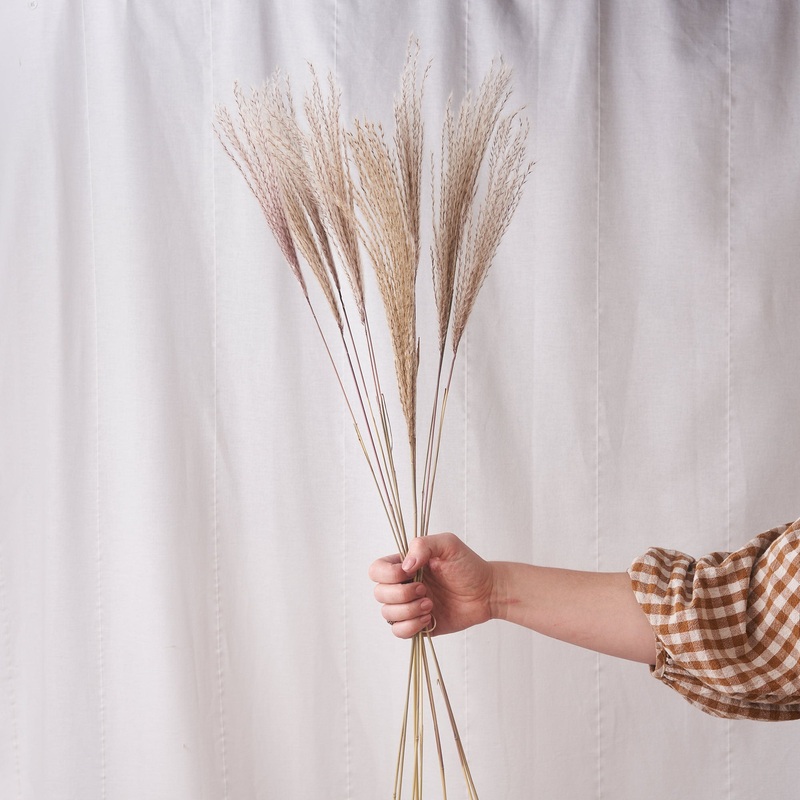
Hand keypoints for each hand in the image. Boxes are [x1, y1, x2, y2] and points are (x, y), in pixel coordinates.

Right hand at [368, 532, 494, 638]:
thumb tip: (405, 566)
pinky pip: (399, 631)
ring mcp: (409, 606)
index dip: (388, 574)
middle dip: (402, 594)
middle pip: (379, 594)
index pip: (376, 570)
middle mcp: (403, 585)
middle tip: (425, 590)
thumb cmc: (468, 565)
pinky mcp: (417, 625)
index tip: (411, 572)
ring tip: (431, 604)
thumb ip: (423, 545)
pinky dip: (411, 626)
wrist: (487, 592)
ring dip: (409, 610)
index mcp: (404, 565)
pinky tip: (429, 618)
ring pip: (387, 615)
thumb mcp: (447, 544)